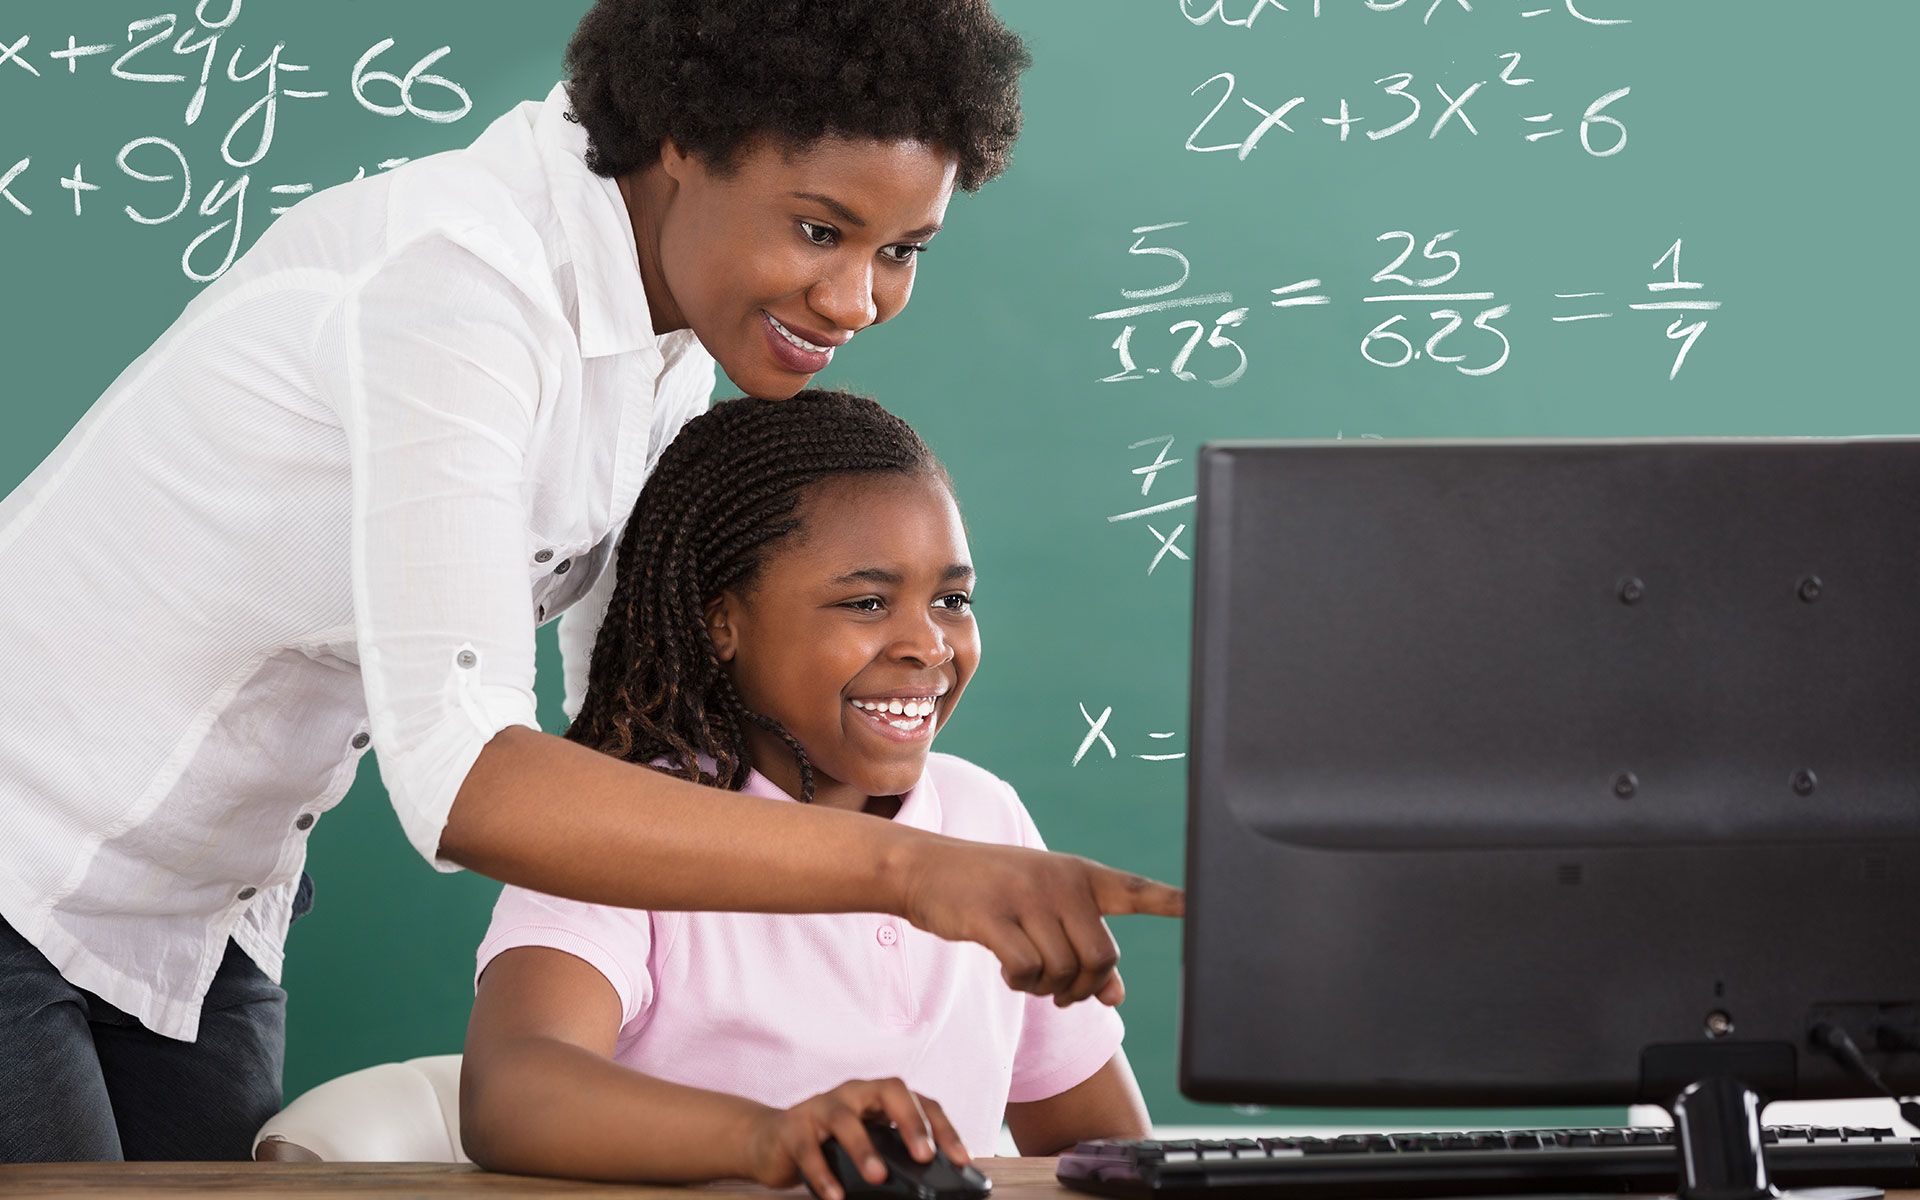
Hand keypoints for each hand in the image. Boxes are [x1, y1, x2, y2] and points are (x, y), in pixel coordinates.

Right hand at [742, 1078, 967, 1199]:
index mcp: (878, 1098)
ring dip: (863, 1148)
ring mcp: (822, 1107)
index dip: (944, 1128)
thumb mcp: (866, 1146)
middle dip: (911, 1122)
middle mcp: (854, 1094)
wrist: (771, 1142)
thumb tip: (927, 1188)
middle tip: (925, 1156)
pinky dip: (822, 1173)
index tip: (961, 1159)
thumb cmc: (829, 1145)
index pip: (920, 1101)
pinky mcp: (793, 1127)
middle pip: (889, 1090)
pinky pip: (808, 1148)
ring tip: (878, 1176)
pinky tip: (835, 1195)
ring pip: (845, 1118)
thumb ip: (893, 1157)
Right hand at [896, 838, 1183, 1006]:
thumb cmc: (994, 892)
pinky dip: (1020, 982)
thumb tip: (1116, 998)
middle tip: (1060, 989)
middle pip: (1102, 958)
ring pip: (1064, 970)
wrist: (927, 869)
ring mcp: (1027, 897)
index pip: (1135, 890)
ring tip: (1026, 973)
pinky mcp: (993, 917)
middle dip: (1083, 986)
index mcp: (1081, 875)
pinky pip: (1027, 971)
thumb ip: (1084, 950)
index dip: (1171, 901)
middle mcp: (1061, 882)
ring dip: (1046, 987)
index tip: (1204, 905)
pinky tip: (1007, 970)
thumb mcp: (1044, 911)